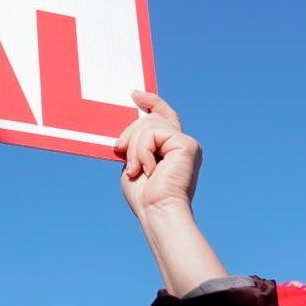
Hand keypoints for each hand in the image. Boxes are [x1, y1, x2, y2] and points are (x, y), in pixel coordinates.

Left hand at [114, 90, 201, 219]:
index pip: (164, 116)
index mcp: (172, 148)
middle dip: (130, 133)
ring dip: (134, 147)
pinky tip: (147, 170)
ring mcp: (187, 143)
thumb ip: (136, 143)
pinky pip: (154, 133)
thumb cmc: (145, 196)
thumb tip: (131, 122)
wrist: (157, 211)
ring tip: (136, 170)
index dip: (151, 101)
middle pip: (151, 118)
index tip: (134, 94)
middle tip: (119, 150)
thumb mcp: (134, 162)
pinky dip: (142, 150)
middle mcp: (183, 143)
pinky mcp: (187, 144)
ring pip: (149, 124)